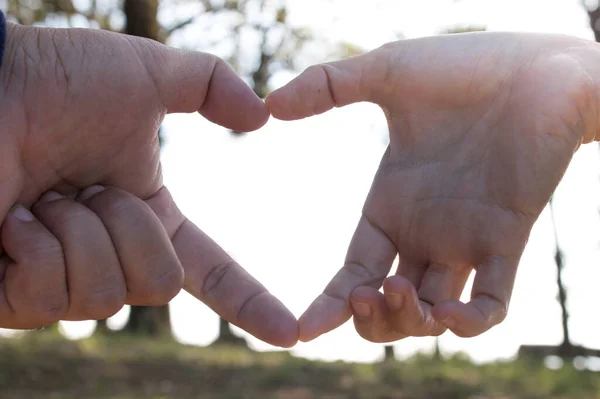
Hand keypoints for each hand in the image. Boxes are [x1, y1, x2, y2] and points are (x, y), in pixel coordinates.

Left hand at [0, 23, 295, 346]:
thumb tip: (262, 115)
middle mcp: (110, 255)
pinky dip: (37, 251)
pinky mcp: (13, 298)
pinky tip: (12, 223)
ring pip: (106, 299)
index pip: (209, 271)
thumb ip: (209, 83)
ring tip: (43, 200)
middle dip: (126, 228)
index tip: (287, 332)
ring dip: (78, 234)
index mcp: (146, 217)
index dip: (249, 301)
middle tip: (85, 188)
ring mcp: (62, 281)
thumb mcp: (145, 73)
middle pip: (159, 286)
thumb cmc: (54, 80)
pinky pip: (53, 302)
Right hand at [266, 32, 599, 341]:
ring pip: (432, 313)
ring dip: (409, 321)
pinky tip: (448, 313)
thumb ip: (327, 85)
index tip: (305, 327)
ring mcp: (465, 239)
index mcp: (388, 206)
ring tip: (395, 290)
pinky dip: (469, 323)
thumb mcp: (385, 71)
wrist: (535, 66)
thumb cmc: (461, 67)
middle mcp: (423, 232)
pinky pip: (491, 305)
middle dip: (370, 318)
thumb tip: (271, 104)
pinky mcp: (507, 239)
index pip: (353, 273)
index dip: (329, 305)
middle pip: (388, 305)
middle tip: (362, 296)